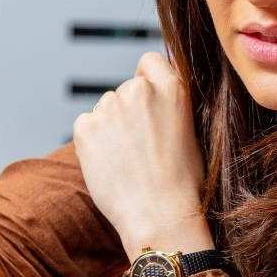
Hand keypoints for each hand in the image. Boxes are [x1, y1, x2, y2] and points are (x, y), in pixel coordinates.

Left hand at [73, 52, 213, 262]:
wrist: (160, 215)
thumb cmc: (182, 181)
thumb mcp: (190, 129)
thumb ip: (169, 103)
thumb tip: (150, 96)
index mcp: (172, 87)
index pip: (149, 61)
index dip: (147, 81)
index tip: (148, 104)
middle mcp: (140, 90)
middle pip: (125, 91)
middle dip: (129, 111)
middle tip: (140, 146)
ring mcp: (111, 107)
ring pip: (105, 109)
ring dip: (111, 127)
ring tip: (127, 160)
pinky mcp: (86, 127)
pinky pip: (86, 125)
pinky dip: (93, 141)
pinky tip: (110, 163)